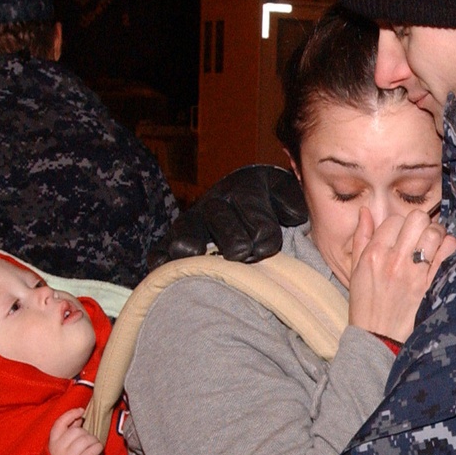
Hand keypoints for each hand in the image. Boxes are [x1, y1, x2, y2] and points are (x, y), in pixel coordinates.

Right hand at [48, 408, 103, 454]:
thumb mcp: (59, 448)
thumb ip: (67, 433)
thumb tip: (78, 418)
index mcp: (52, 443)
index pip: (60, 423)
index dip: (71, 414)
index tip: (81, 411)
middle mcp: (58, 449)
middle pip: (76, 431)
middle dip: (85, 433)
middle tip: (87, 442)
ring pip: (86, 439)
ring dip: (93, 441)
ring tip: (92, 448)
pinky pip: (93, 449)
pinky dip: (98, 448)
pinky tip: (97, 452)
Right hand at [147, 165, 306, 268]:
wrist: (246, 201)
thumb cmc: (273, 205)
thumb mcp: (286, 196)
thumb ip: (292, 203)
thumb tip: (295, 215)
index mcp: (245, 188)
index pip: (252, 205)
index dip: (261, 226)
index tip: (268, 245)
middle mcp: (216, 202)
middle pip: (220, 217)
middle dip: (231, 236)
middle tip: (241, 254)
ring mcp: (194, 220)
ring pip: (189, 227)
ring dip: (189, 240)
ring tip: (191, 252)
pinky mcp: (176, 239)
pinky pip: (164, 245)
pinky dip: (162, 256)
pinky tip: (159, 266)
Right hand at [348, 208, 455, 343]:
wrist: (377, 336)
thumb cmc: (365, 303)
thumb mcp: (355, 269)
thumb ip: (361, 238)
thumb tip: (365, 211)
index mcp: (374, 254)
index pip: (393, 220)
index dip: (398, 224)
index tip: (399, 235)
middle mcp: (395, 260)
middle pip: (417, 219)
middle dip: (419, 223)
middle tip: (418, 234)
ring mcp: (415, 272)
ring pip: (434, 232)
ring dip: (435, 233)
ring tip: (431, 242)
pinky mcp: (430, 284)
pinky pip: (447, 253)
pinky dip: (448, 246)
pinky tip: (441, 252)